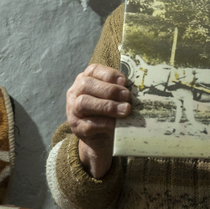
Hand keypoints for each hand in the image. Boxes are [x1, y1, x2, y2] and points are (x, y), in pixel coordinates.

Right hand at [66, 63, 130, 177]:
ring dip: (108, 106)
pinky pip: (89, 124)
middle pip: (86, 85)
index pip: (93, 70)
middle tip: (127, 96)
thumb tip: (136, 87)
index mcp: (84, 80)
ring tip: (125, 110)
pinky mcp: (77, 128)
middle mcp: (75, 93)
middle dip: (109, 90)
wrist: (100, 138)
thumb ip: (119, 90)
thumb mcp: (113, 98)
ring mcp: (73, 111)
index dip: (109, 74)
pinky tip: (117, 124)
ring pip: (84, 103)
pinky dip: (105, 123)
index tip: (125, 82)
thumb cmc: (109, 112)